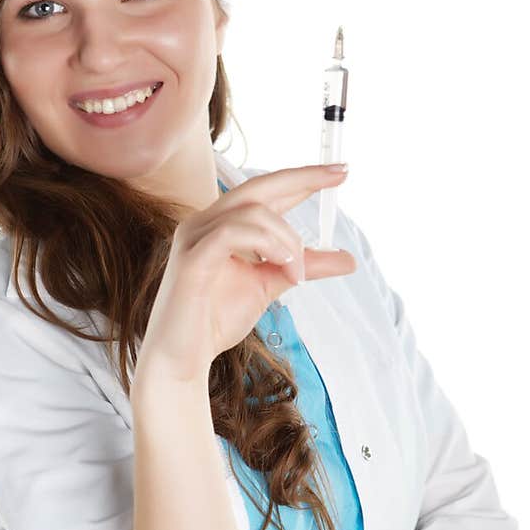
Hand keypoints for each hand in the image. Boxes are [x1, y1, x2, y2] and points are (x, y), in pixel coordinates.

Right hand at [133, 164, 356, 386]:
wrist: (183, 357)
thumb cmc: (214, 320)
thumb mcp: (271, 284)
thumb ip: (303, 267)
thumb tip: (346, 259)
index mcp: (222, 225)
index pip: (265, 192)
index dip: (301, 179)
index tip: (338, 173)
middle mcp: (205, 223)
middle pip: (258, 187)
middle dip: (302, 179)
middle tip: (340, 174)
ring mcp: (194, 238)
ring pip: (252, 212)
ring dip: (286, 240)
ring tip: (296, 272)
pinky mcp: (191, 258)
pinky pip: (232, 233)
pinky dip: (264, 243)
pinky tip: (280, 263)